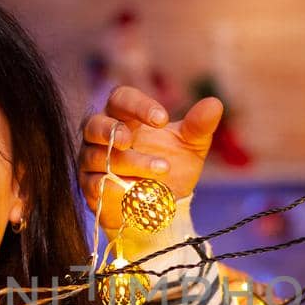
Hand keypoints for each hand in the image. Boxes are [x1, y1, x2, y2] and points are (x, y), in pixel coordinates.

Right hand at [80, 86, 222, 231]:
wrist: (163, 206)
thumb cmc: (172, 165)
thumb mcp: (190, 146)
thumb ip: (198, 126)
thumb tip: (214, 104)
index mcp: (124, 116)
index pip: (121, 99)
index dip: (137, 105)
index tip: (162, 119)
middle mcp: (102, 136)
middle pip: (94, 124)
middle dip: (111, 131)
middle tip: (130, 139)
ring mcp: (91, 162)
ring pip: (98, 157)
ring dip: (129, 163)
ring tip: (160, 170)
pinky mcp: (90, 188)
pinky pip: (95, 184)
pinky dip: (115, 187)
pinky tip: (137, 190)